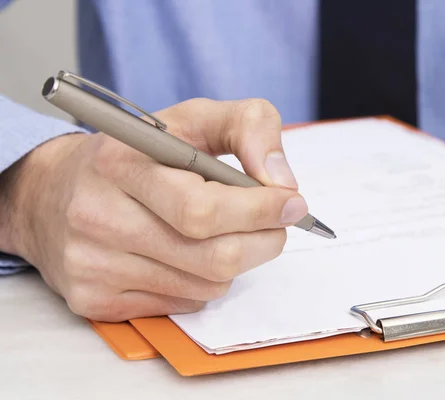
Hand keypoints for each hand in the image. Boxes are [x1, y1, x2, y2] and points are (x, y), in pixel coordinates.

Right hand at [0, 98, 306, 320]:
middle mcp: (98, 217)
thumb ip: (249, 127)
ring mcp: (92, 266)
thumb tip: (282, 182)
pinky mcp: (93, 301)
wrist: (51, 192)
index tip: (292, 203)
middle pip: (213, 257)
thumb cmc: (135, 154)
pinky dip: (203, 282)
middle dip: (264, 242)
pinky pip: (184, 304)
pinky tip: (186, 254)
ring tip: (221, 232)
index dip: (259, 211)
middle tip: (276, 224)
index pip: (203, 209)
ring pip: (207, 286)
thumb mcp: (191, 118)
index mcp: (121, 163)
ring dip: (234, 261)